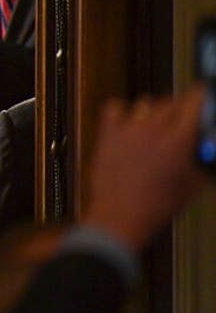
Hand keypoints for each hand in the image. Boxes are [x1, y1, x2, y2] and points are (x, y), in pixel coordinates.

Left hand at [82, 87, 206, 251]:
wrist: (120, 216)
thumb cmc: (157, 206)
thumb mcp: (193, 185)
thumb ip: (203, 161)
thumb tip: (208, 150)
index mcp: (179, 140)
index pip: (194, 102)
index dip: (200, 97)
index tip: (201, 96)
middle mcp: (153, 129)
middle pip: (170, 101)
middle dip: (179, 108)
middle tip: (180, 122)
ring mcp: (128, 130)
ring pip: (146, 103)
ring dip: (153, 112)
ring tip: (155, 127)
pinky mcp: (107, 134)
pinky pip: (114, 107)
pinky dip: (122, 111)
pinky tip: (128, 123)